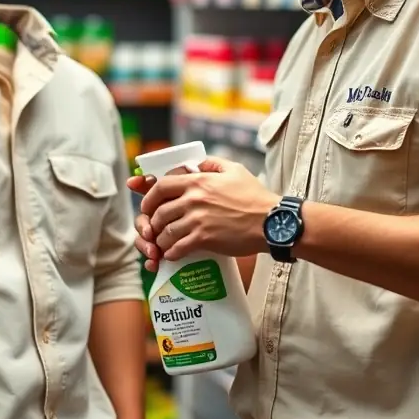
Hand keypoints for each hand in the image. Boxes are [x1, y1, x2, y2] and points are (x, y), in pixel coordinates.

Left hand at [131, 157, 274, 261]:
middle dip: (152, 222)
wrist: (271, 221)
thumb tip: (196, 164)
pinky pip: (177, 247)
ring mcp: (198, 219)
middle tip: (154, 228)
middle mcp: (194, 199)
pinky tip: (173, 254)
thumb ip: (212, 163)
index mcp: (199, 181)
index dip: (148, 196)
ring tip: (163, 243)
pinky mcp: (204, 238)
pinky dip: (171, 252)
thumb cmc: (255, 196)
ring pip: (165, 231)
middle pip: (159, 211)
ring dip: (160, 239)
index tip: (147, 204)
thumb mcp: (234, 170)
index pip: (161, 185)